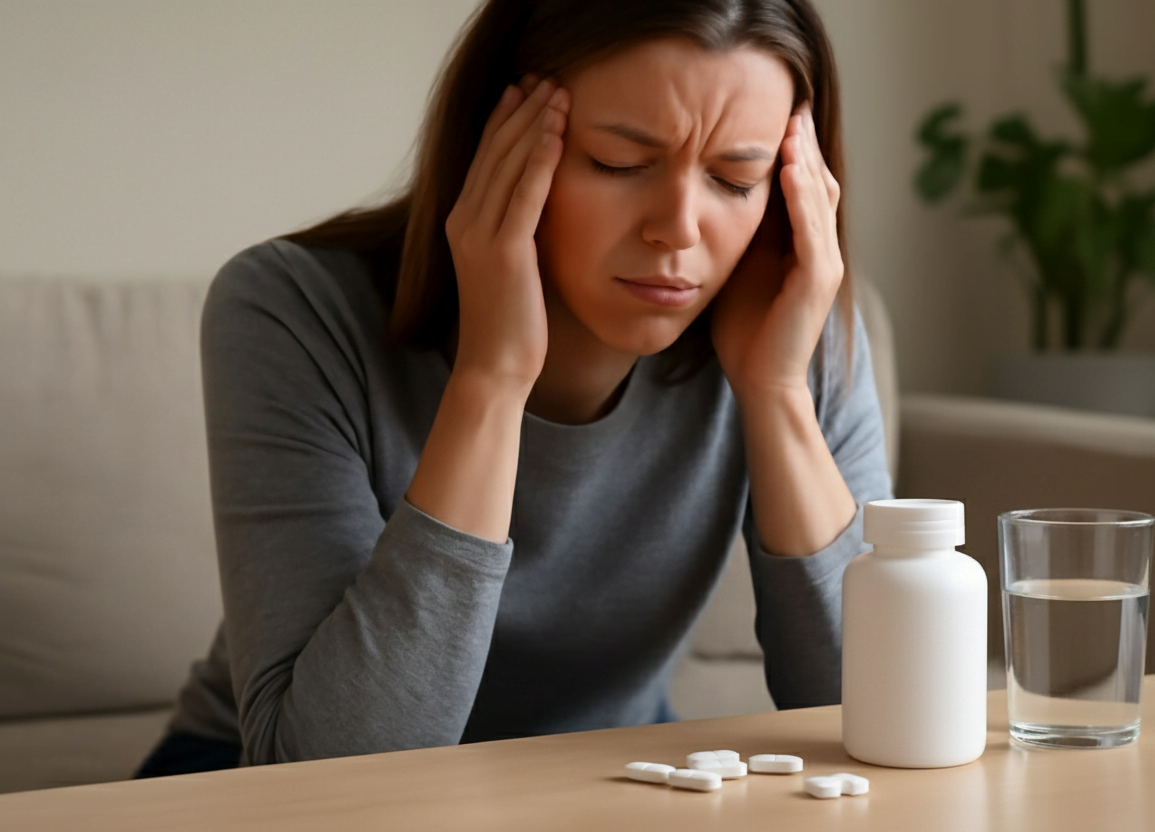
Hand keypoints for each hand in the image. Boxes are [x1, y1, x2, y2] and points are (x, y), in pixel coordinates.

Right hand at [445, 77, 569, 391]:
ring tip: (557, 93)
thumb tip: (542, 204)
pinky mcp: (503, 252)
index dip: (505, 123)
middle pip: (493, 153)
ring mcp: (479, 236)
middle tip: (545, 80)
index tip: (526, 93)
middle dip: (521, 112)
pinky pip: (524, 195)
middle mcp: (463, 223)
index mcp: (462, 224)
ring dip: (534, 125)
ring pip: (507, 165)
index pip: (484, 160)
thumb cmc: (510, 324)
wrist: (495, 368)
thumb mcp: (510, 267)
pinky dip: (539, 160)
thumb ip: (517, 230)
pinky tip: (556, 133)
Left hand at [711, 103, 843, 403]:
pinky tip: (790, 169)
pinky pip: (812, 229)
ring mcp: (823, 263)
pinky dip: (802, 197)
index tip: (775, 114)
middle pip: (817, 181)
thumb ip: (737, 233)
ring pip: (819, 198)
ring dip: (806, 160)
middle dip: (804, 144)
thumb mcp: (736, 267)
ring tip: (791, 126)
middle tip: (791, 104)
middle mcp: (818, 248)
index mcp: (799, 243)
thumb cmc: (745, 330)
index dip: (792, 150)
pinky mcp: (818, 280)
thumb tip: (710, 195)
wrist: (759, 379)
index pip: (801, 185)